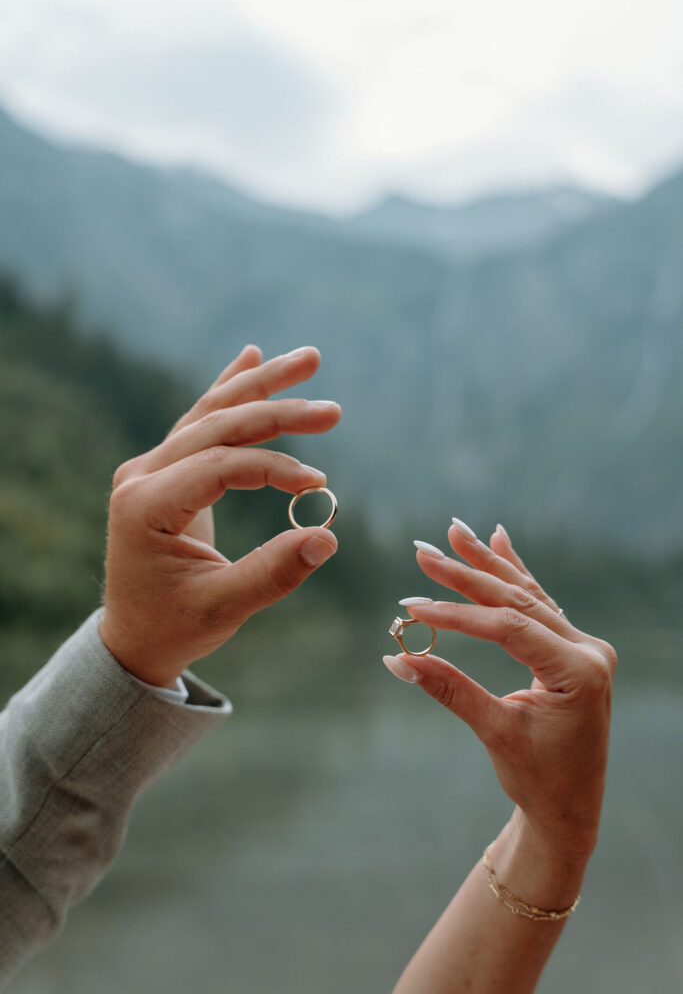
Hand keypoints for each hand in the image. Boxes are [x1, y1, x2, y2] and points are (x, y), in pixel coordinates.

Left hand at [100, 345, 340, 687]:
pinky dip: (229, 390)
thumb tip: (328, 537)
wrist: (133, 636)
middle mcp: (142, 476)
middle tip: (332, 412)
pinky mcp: (163, 470)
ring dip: (260, 386)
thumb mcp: (224, 608)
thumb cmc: (175, 626)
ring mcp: (149, 468)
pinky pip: (200, 422)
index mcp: (146, 507)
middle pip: (217, 426)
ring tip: (310, 359)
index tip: (318, 484)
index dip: (273, 468)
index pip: (219, 466)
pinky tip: (251, 356)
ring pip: (211, 413)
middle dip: (278, 412)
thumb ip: (273, 573)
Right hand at [386, 520, 616, 867]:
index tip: (412, 606)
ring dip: (487, 564)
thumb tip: (396, 659)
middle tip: (422, 550)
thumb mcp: (495, 733)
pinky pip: (538, 604)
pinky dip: (514, 574)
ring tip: (455, 530)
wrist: (570, 808)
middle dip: (467, 574)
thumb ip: (450, 690)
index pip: (509, 628)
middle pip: (518, 601)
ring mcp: (583, 646)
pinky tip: (498, 541)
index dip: (457, 616)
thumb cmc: (538, 778)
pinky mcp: (571, 649)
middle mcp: (587, 650)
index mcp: (579, 672)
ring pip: (527, 595)